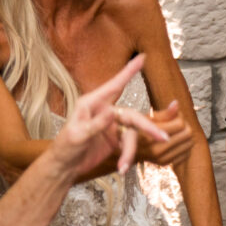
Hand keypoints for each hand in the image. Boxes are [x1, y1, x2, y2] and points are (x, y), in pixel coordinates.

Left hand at [51, 55, 168, 176]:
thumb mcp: (76, 136)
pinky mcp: (115, 139)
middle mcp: (105, 111)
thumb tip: (111, 113)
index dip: (129, 71)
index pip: (115, 85)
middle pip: (132, 115)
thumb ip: (94, 124)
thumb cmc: (64, 148)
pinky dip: (127, 156)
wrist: (63, 168)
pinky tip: (122, 168)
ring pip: (132, 133)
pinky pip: (128, 145)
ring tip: (124, 166)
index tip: (142, 57)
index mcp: (93, 103)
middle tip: (162, 136)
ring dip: (130, 150)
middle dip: (147, 127)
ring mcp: (112, 125)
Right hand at [136, 100, 194, 165]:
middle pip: (187, 133)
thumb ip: (164, 113)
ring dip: (185, 135)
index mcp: (151, 136)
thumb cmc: (138, 129)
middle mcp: (157, 150)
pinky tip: (175, 140)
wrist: (130, 150)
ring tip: (175, 131)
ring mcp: (163, 158)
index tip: (173, 115)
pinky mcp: (167, 163)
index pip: (180, 124)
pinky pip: (187, 153)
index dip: (179, 116)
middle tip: (176, 122)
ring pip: (190, 143)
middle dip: (184, 125)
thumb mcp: (147, 118)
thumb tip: (177, 103)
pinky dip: (184, 145)